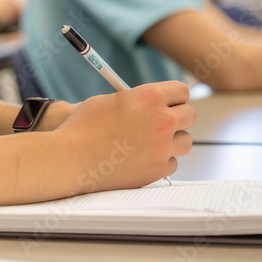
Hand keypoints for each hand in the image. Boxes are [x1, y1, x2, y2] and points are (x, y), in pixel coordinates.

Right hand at [58, 81, 194, 191]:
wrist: (71, 158)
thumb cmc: (83, 127)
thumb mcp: (108, 101)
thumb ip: (134, 100)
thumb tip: (146, 103)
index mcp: (149, 97)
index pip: (182, 91)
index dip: (175, 96)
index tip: (170, 101)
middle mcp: (162, 120)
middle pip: (190, 115)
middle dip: (178, 117)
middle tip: (163, 121)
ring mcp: (162, 147)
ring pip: (186, 141)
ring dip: (172, 140)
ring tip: (151, 142)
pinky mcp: (158, 170)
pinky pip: (172, 163)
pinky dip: (161, 161)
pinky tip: (141, 158)